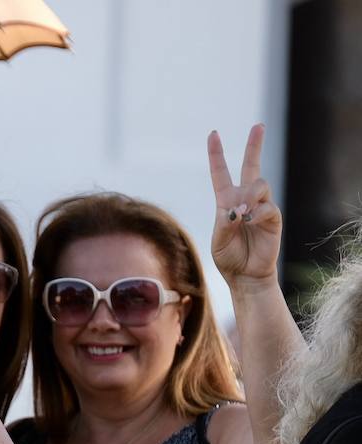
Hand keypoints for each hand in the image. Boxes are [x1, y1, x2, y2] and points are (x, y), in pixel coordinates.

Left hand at [207, 124, 281, 288]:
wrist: (245, 274)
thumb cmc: (228, 257)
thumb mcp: (218, 239)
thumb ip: (224, 222)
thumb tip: (239, 208)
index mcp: (225, 202)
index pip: (220, 173)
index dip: (216, 154)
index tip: (213, 134)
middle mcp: (244, 199)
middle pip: (251, 166)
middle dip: (254, 145)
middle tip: (258, 125)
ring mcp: (260, 206)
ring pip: (260, 184)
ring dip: (250, 195)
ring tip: (242, 213)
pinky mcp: (273, 217)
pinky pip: (268, 206)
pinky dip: (257, 212)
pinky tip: (250, 221)